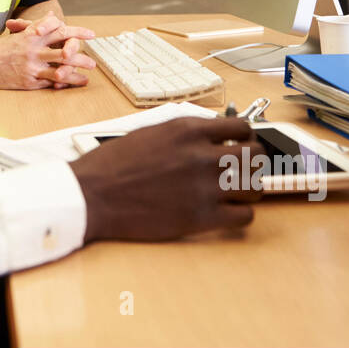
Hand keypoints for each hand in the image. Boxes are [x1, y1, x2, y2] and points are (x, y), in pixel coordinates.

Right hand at [0, 15, 95, 89]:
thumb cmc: (1, 48)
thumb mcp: (19, 33)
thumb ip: (38, 25)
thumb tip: (52, 15)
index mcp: (32, 35)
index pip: (59, 30)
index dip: (77, 32)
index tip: (90, 34)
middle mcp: (34, 50)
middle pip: (64, 49)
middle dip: (82, 55)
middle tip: (92, 60)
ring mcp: (32, 66)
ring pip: (61, 69)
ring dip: (77, 72)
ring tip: (88, 74)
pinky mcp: (29, 81)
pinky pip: (50, 83)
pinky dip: (63, 83)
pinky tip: (72, 84)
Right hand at [69, 116, 265, 241]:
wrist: (92, 194)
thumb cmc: (113, 164)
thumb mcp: (151, 132)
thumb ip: (185, 133)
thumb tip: (213, 136)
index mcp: (188, 130)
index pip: (242, 128)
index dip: (245, 138)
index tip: (241, 146)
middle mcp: (202, 155)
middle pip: (256, 156)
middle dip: (253, 163)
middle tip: (242, 170)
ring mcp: (204, 188)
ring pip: (256, 186)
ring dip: (249, 189)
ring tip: (235, 192)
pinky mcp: (201, 218)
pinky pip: (244, 217)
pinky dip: (240, 215)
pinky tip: (226, 212)